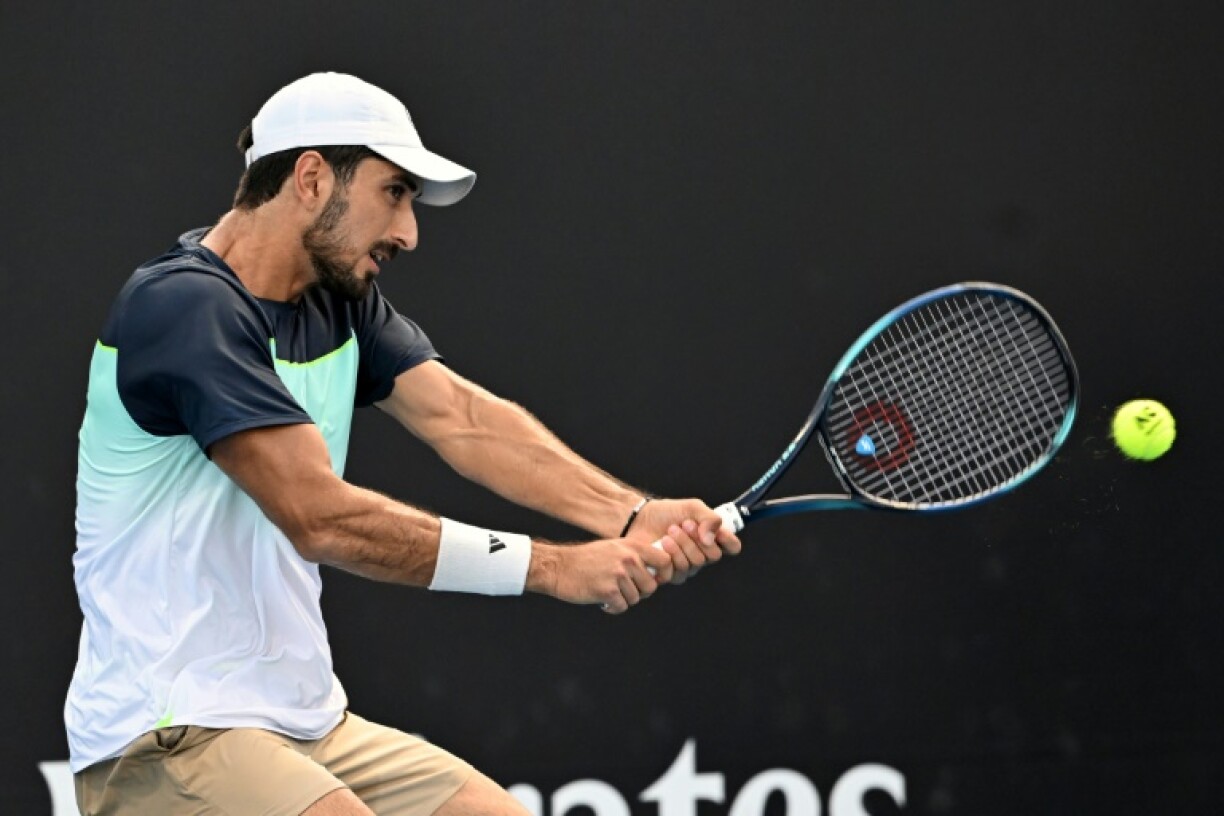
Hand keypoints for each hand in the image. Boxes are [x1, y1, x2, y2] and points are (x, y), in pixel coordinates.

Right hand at [534, 537, 675, 613]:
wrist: (558, 566)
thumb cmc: (586, 559)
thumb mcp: (614, 548)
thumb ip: (636, 556)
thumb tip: (657, 573)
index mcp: (632, 546)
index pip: (665, 561)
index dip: (663, 574)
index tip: (653, 580)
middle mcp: (628, 559)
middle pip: (651, 586)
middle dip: (639, 592)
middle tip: (623, 590)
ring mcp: (618, 575)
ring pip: (636, 598)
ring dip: (623, 600)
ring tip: (608, 591)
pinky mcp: (608, 591)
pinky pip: (622, 607)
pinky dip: (612, 608)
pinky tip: (602, 600)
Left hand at [626, 498, 742, 583]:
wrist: (641, 519)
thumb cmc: (668, 513)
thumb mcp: (692, 507)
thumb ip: (709, 518)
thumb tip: (711, 538)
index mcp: (712, 539)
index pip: (732, 547)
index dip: (729, 541)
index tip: (718, 532)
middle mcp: (702, 555)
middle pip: (712, 556)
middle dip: (696, 538)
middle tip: (684, 525)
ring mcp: (687, 567)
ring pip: (694, 564)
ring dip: (681, 544)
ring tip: (670, 531)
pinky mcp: (670, 574)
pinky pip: (677, 572)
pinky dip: (670, 554)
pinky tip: (662, 543)